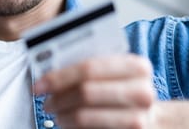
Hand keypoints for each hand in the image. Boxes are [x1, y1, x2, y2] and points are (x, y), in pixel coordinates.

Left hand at [33, 54, 156, 128]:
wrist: (150, 118)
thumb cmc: (121, 90)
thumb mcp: (113, 73)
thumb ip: (90, 67)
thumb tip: (48, 71)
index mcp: (137, 66)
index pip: (89, 68)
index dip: (59, 76)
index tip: (38, 85)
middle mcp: (142, 92)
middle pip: (85, 92)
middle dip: (58, 98)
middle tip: (45, 102)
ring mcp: (138, 118)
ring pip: (83, 116)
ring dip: (62, 115)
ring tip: (56, 113)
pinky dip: (73, 127)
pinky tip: (68, 122)